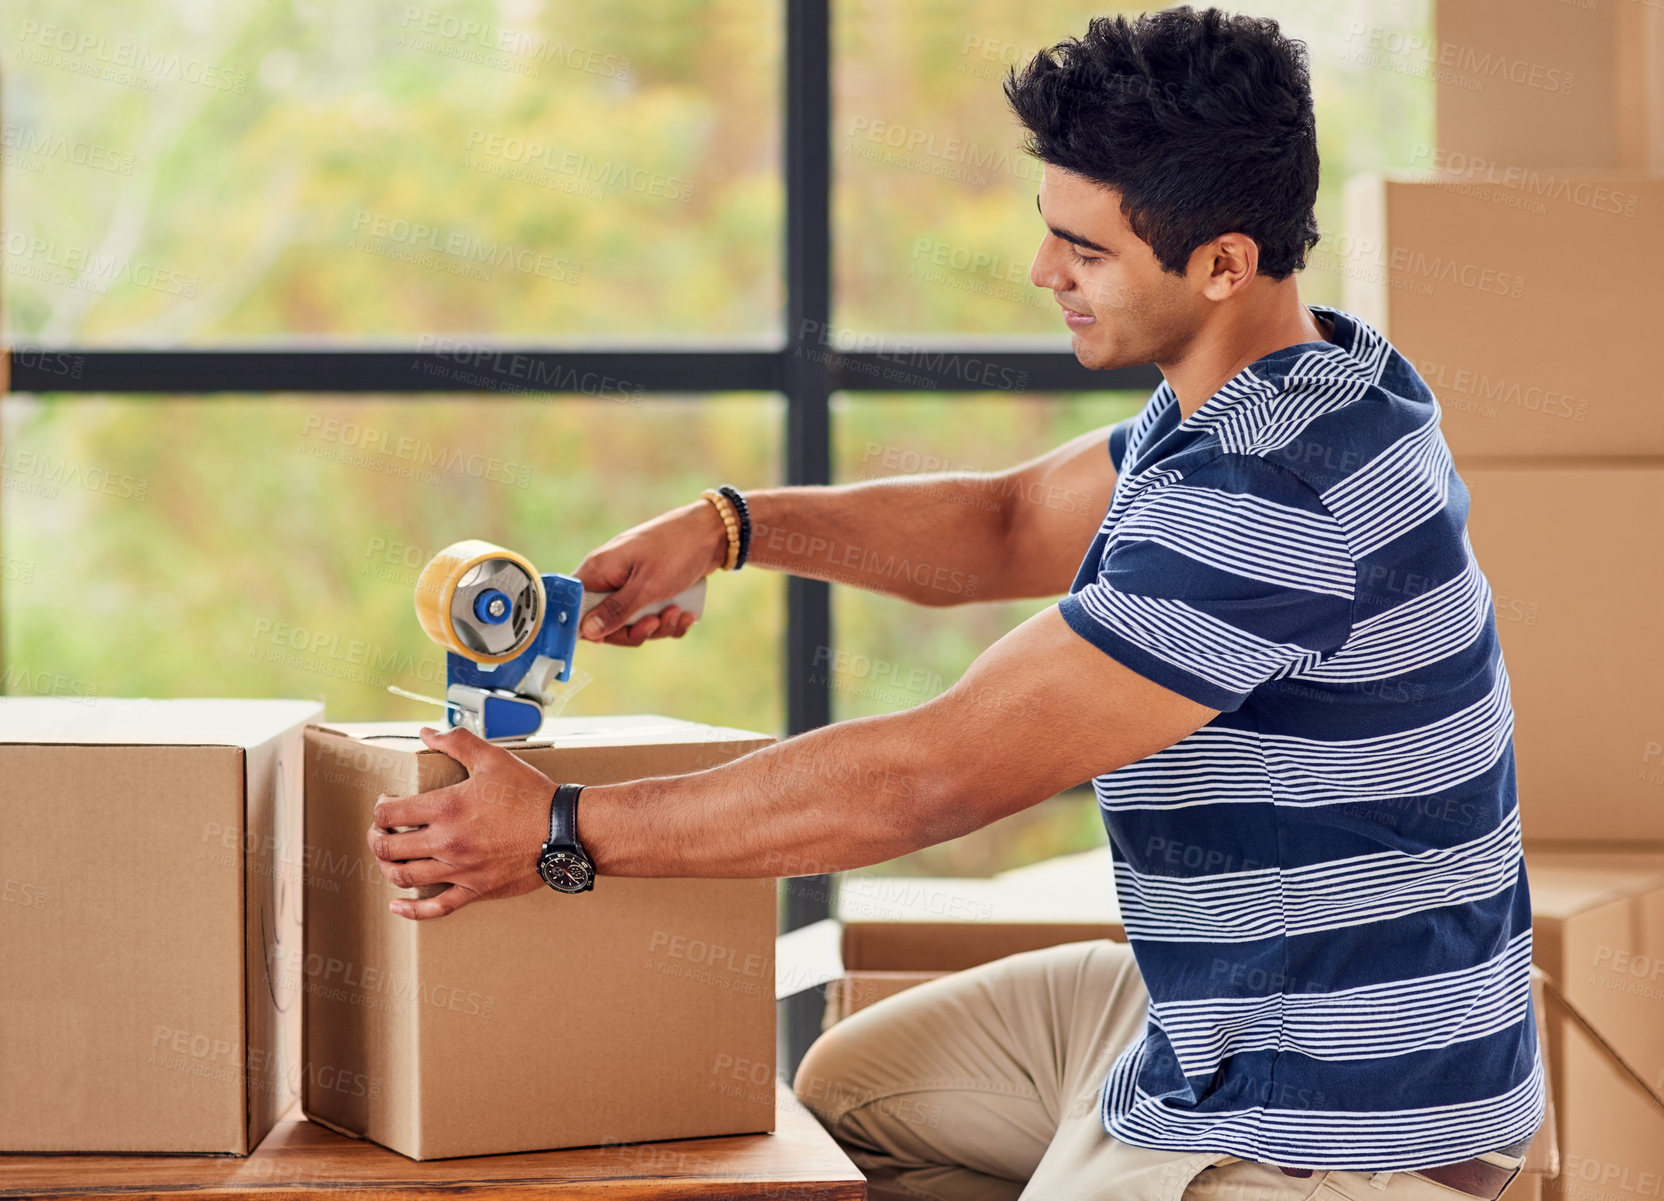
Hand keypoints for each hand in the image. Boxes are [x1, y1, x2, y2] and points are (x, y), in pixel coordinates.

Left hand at [365, 726, 555, 920]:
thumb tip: (428, 733)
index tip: (385, 804)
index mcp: (447, 809)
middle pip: (389, 847)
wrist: (564, 830)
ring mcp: (460, 870)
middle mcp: (447, 842)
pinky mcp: (475, 889)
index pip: (390, 813)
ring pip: (405, 876)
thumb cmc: (530, 794)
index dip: (379, 808)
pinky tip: (398, 905)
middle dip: (376, 837)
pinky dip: (411, 910)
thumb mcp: (493, 759)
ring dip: (387, 867)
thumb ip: (458, 742)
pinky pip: (436, 907)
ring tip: (387, 857)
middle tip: (380, 830)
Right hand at [572, 499, 726, 644]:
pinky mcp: (650, 589)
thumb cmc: (676, 550)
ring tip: (678, 613)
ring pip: (632, 623)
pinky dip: (669, 621)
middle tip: (655, 623)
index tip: (607, 638)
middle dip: (634, 631)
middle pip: (606, 622)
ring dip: (657, 626)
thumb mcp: (647, 586)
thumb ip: (616, 610)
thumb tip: (587, 632)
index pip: (574, 605)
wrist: (712, 532)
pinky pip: (651, 616)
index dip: (586, 627)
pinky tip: (686, 614)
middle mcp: (610, 576)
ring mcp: (630, 583)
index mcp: (599, 569)